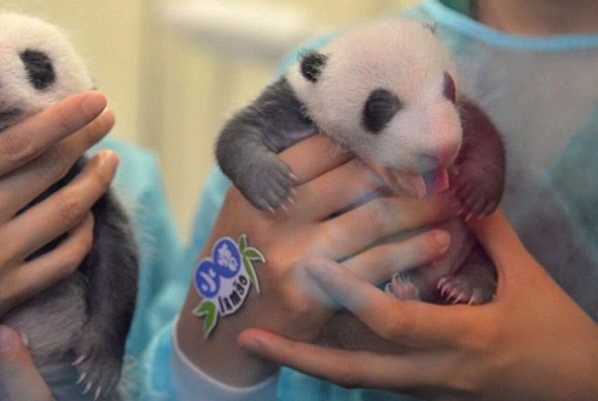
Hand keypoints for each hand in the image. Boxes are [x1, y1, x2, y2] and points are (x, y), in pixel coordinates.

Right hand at [0, 92, 116, 376]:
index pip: (18, 142)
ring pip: (66, 213)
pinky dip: (83, 234)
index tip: (93, 99)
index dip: (63, 118)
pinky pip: (63, 259)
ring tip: (110, 160)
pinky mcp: (8, 294)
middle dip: (85, 138)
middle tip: (105, 117)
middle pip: (49, 169)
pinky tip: (88, 215)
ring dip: (95, 182)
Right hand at [176, 135, 453, 386]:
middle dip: (407, 170)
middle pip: (357, 176)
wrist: (222, 321)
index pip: (326, 146)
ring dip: (422, 208)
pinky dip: (415, 251)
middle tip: (441, 167)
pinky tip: (437, 241)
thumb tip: (361, 137)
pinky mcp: (312, 296)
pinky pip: (377, 265)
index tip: (405, 140)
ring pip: (376, 218)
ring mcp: (292, 256)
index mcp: (257, 183)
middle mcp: (272, 215)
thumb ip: (290, 173)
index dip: (372, 140)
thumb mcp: (250, 203)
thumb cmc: (245, 252)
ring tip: (449, 202)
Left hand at [239, 210, 597, 400]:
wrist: (574, 390)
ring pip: (352, 378)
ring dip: (305, 362)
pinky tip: (302, 340)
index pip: (395, 320)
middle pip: (352, 371)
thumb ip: (491, 232)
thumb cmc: (555, 332)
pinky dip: (332, 358)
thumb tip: (459, 186)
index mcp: (462, 338)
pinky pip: (366, 375)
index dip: (354, 293)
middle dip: (298, 357)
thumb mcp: (528, 279)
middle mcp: (432, 371)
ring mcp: (422, 386)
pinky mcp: (419, 391)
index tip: (315, 265)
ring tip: (258, 343)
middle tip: (248, 336)